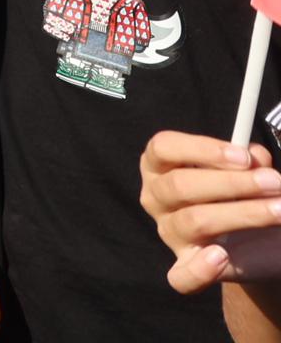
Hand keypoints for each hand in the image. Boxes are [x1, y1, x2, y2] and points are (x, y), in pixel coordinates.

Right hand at [141, 130, 280, 291]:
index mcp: (160, 164)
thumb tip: (256, 160)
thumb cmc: (245, 193)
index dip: (202, 150)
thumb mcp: (250, 171)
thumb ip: (250, 161)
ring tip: (280, 210)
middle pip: (179, 185)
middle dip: (234, 183)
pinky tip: (221, 256)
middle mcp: (156, 197)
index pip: (163, 148)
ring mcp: (169, 233)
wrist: (258, 239)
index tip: (245, 157)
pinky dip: (200, 269)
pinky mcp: (185, 267)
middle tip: (275, 181)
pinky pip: (181, 276)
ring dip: (243, 214)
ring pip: (194, 221)